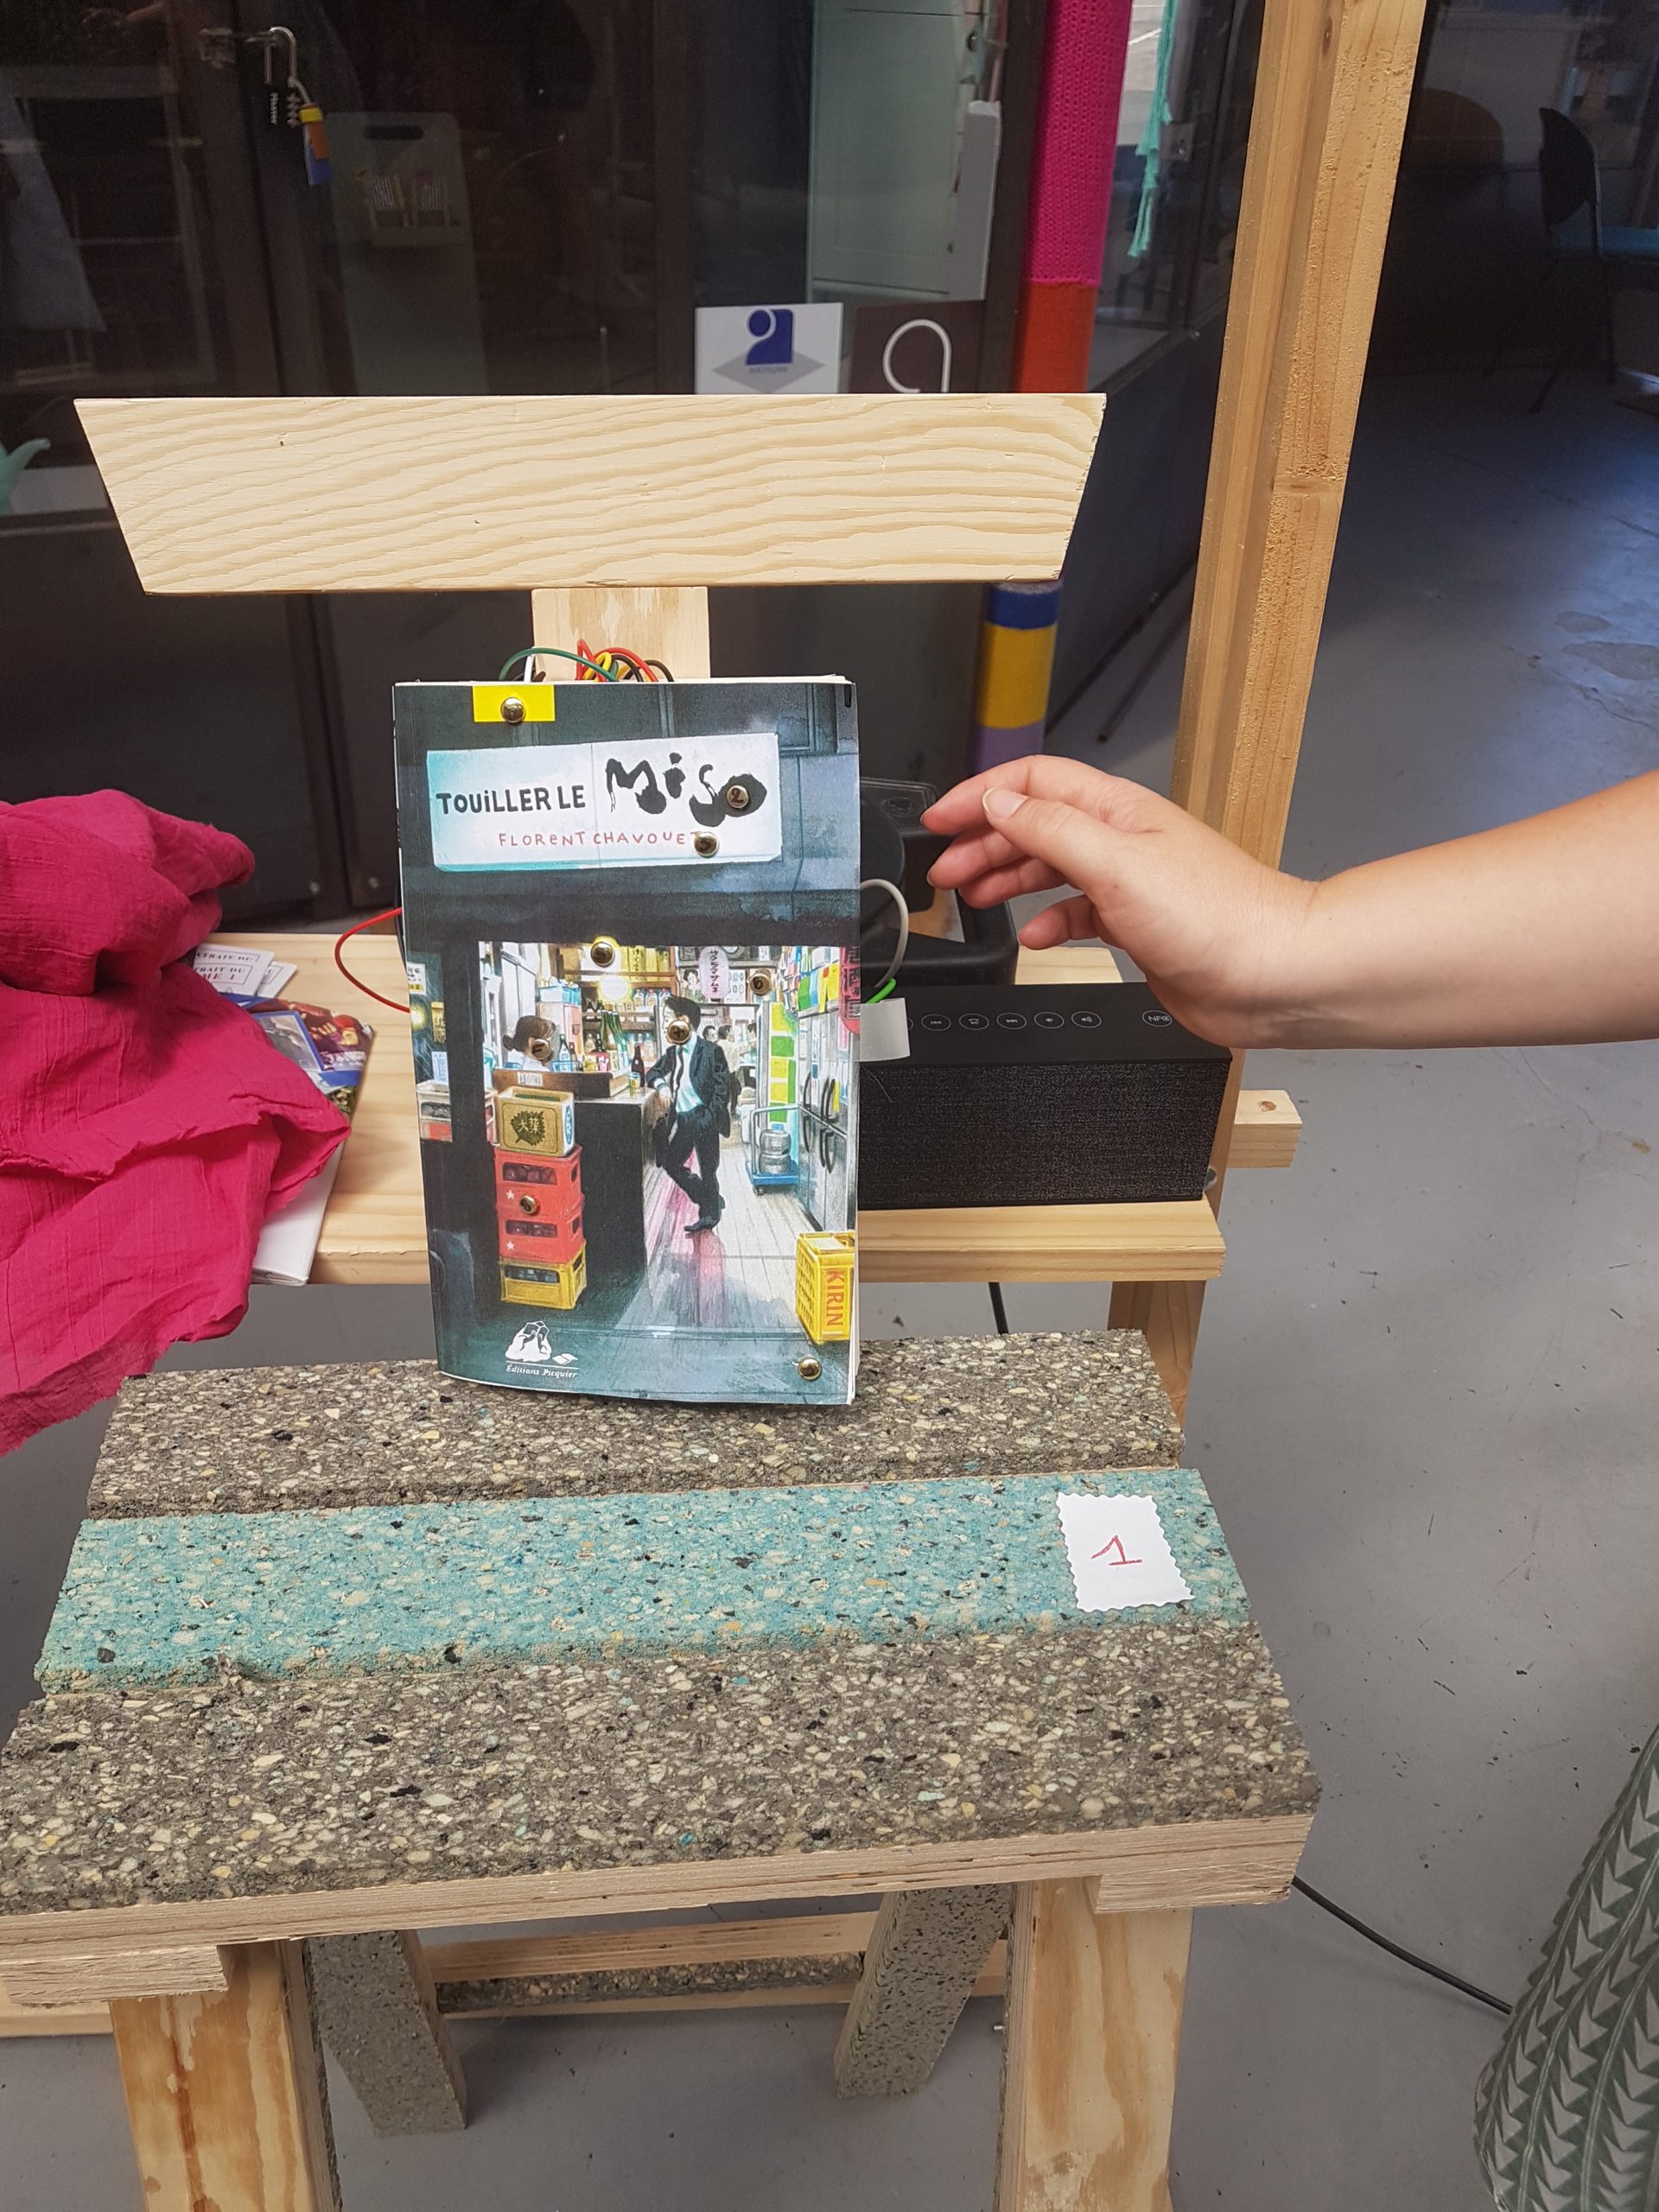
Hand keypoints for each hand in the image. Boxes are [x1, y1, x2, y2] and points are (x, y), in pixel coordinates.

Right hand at [923, 758, 1315, 1046]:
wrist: (1272, 973)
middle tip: (944, 870)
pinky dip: (1046, 922)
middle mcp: (1121, 841)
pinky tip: (1031, 936)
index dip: (981, 795)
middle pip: (1035, 825)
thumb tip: (999, 803)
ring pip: (1051, 869)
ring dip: (1007, 879)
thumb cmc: (1216, 917)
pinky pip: (1076, 914)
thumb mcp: (1117, 864)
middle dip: (983, 843)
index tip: (941, 820)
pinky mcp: (1136, 925)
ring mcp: (1129, 883)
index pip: (1033, 783)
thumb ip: (1052, 829)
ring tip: (971, 897)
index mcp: (1116, 811)